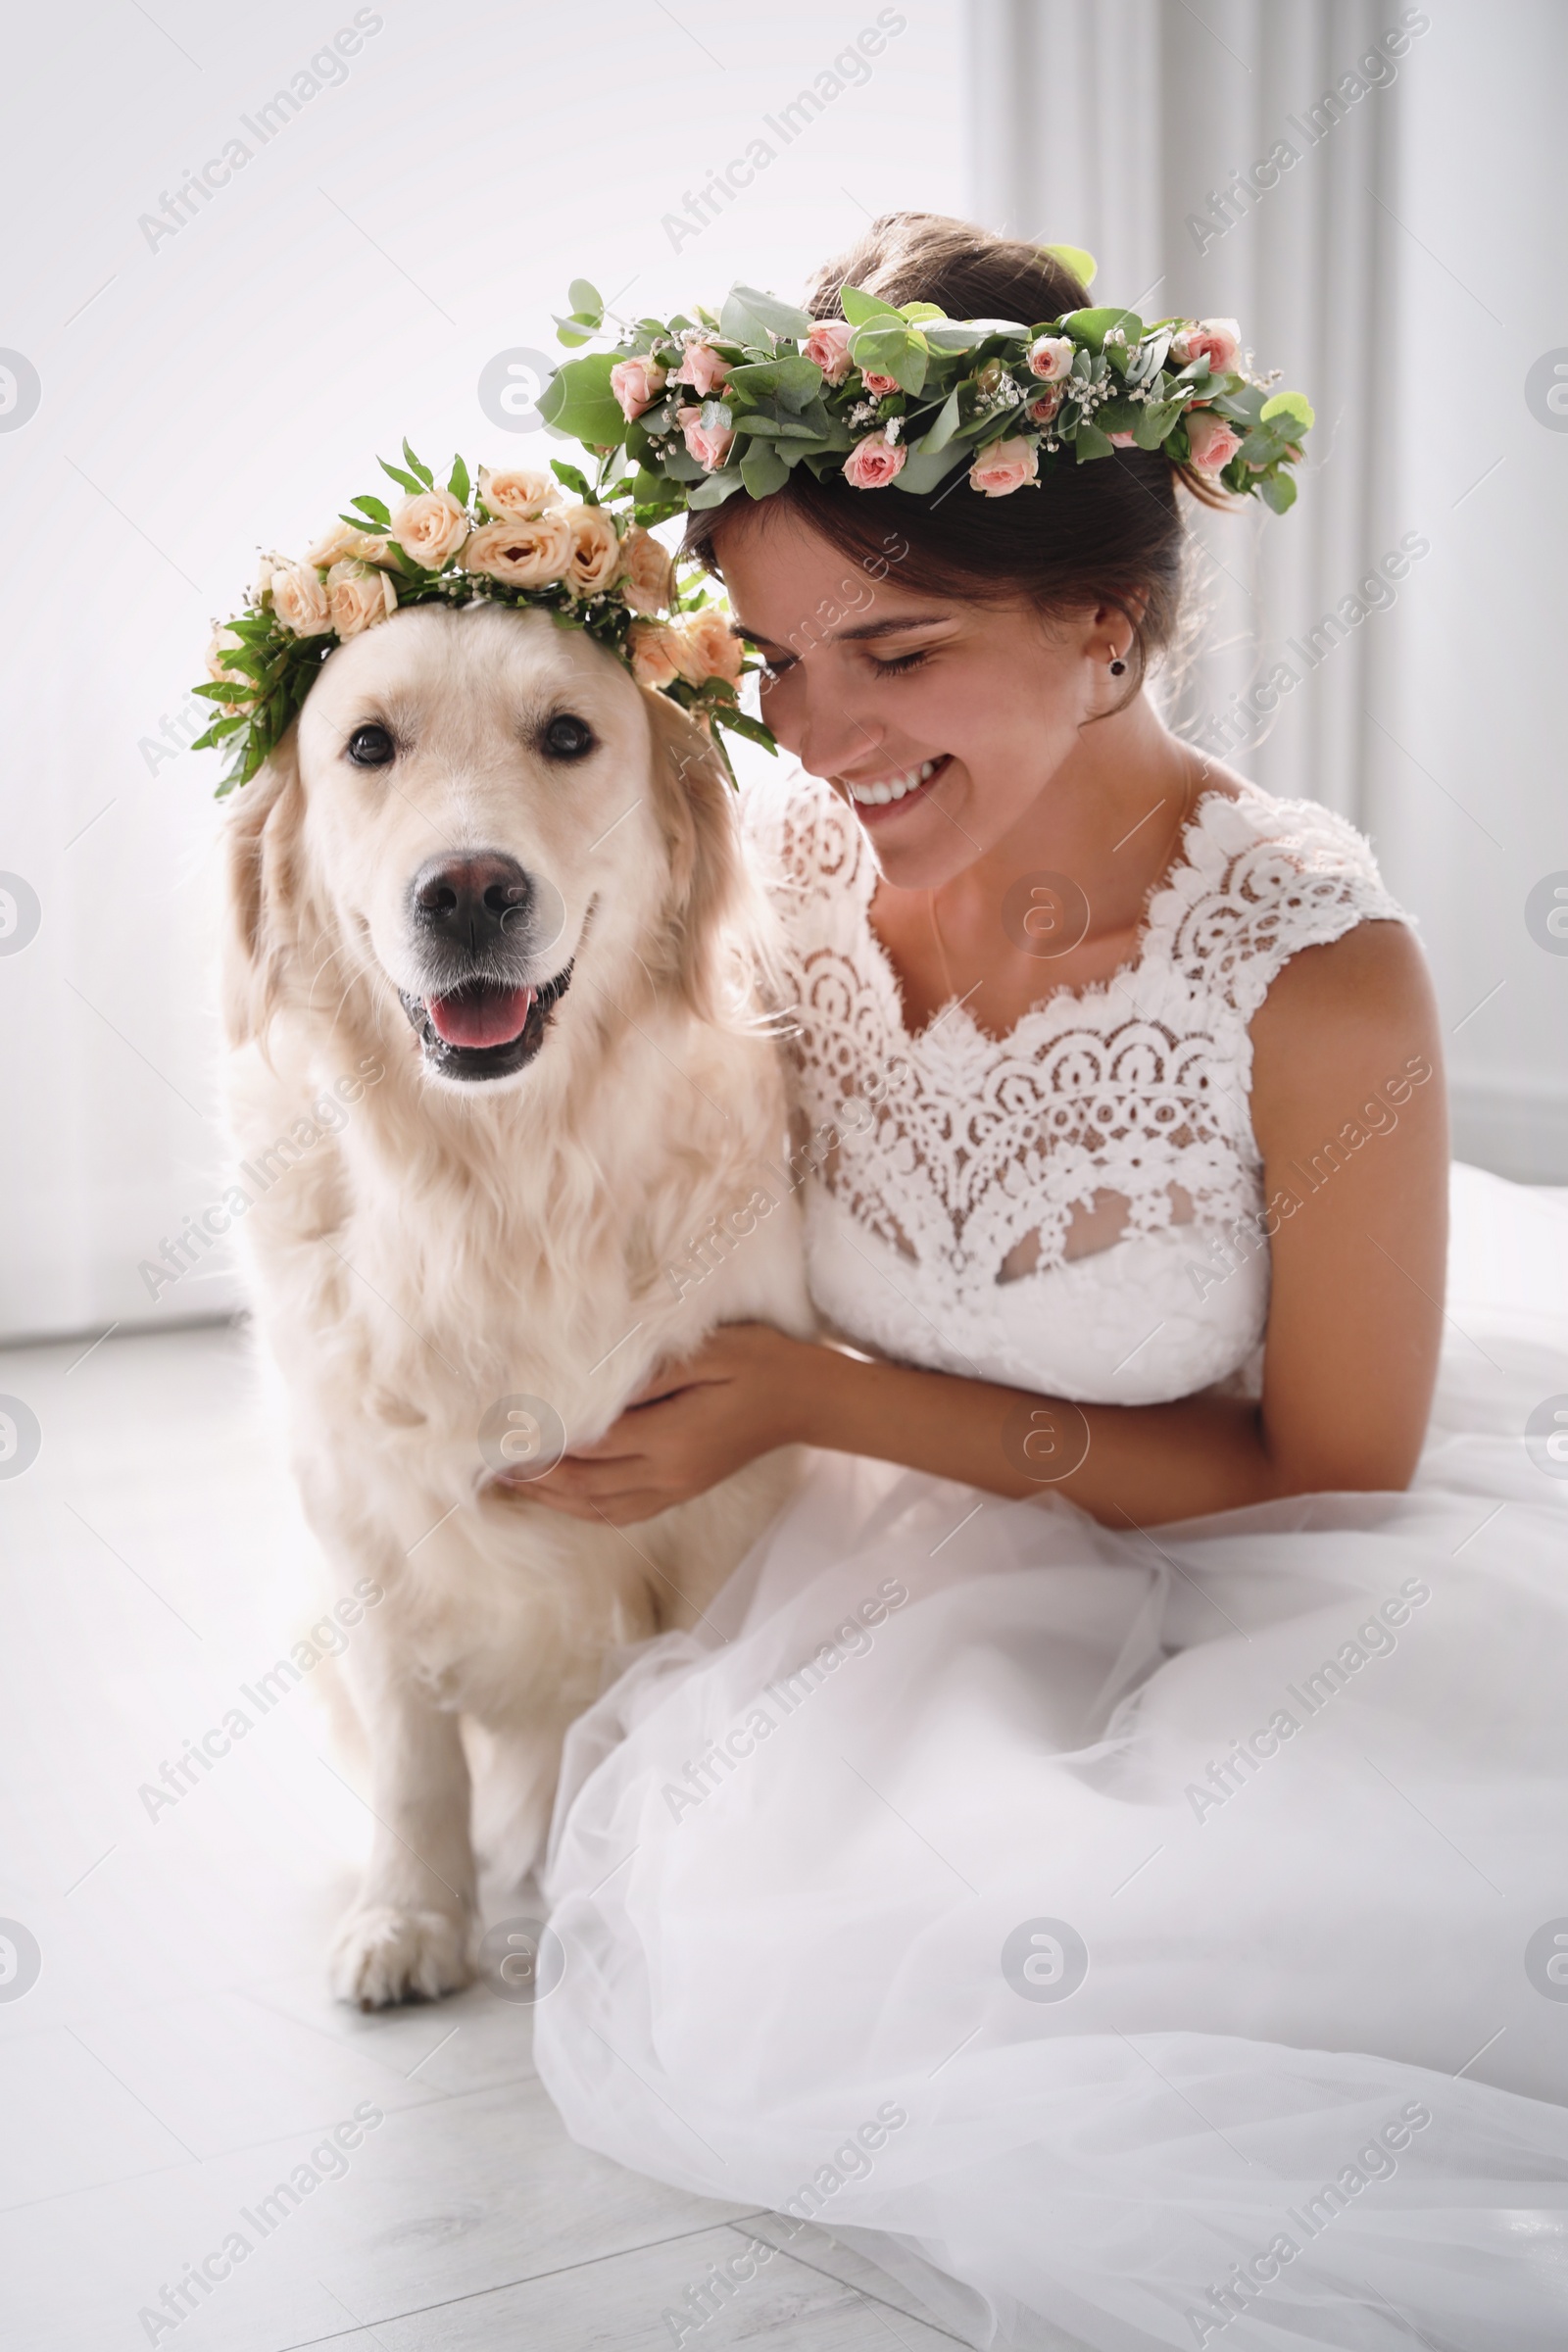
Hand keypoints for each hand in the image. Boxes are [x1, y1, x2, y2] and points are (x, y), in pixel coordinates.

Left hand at [493, 1323, 809, 1525]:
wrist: (808, 1401)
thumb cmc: (761, 1363)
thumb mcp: (710, 1353)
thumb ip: (652, 1373)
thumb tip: (596, 1385)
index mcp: (672, 1438)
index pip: (590, 1444)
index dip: (543, 1439)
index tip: (503, 1427)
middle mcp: (668, 1474)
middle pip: (584, 1485)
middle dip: (534, 1476)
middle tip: (488, 1462)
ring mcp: (675, 1489)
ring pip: (598, 1508)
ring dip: (552, 1499)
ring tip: (511, 1483)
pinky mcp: (681, 1491)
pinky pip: (620, 1512)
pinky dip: (583, 1508)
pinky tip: (562, 1496)